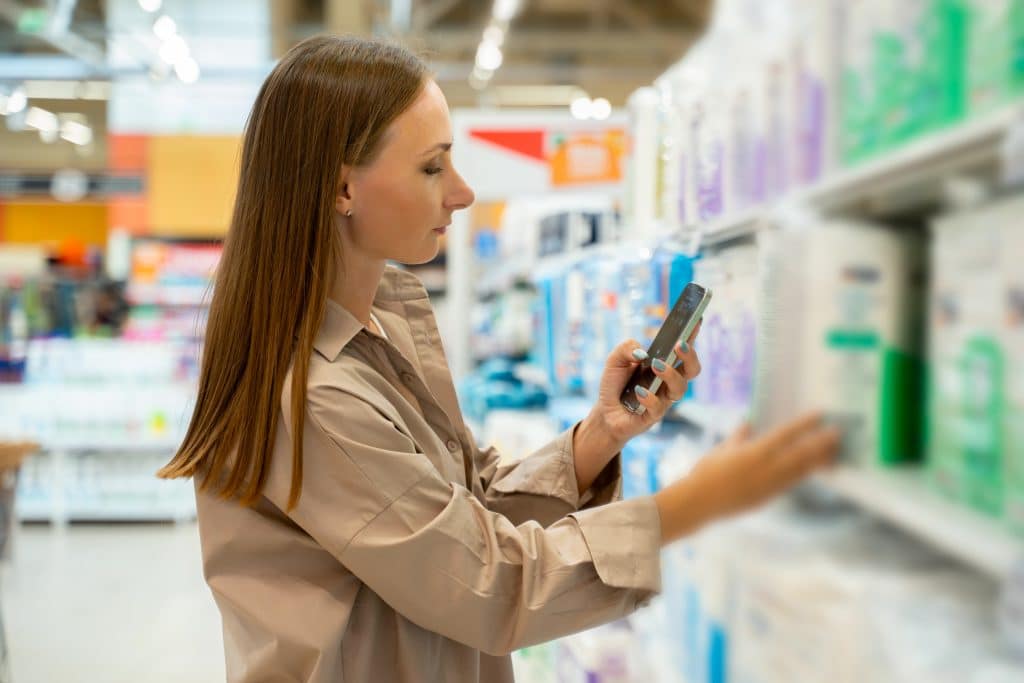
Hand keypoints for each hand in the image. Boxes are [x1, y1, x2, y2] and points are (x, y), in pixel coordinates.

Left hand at [583, 324, 702, 447]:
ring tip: (655, 365)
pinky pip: (658, 407)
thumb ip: (626, 348)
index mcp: (665, 364)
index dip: (692, 334)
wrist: (604, 412)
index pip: (683, 348)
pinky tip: (638, 390)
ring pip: (680, 388)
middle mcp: (669, 381)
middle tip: (680, 344)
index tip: (696, 319)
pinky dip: (649, 397)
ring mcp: (664, 399)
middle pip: (692, 369)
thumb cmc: (615, 383)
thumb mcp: (615, 359)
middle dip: (690, 356)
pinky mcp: (653, 415)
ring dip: (669, 374)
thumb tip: (642, 353)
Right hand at [654, 413, 840, 543]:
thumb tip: (749, 421)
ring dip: (818, 462)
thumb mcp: (722, 449)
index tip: (820, 414)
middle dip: (821, 444)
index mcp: (754, 452)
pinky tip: (813, 470)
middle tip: (838, 435)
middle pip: (801, 455)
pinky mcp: (768, 498)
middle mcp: (766, 469)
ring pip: (800, 472)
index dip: (804, 424)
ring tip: (833, 454)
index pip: (785, 434)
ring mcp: (769, 486)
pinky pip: (791, 484)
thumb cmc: (706, 473)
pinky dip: (804, 475)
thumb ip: (739, 436)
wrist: (699, 503)